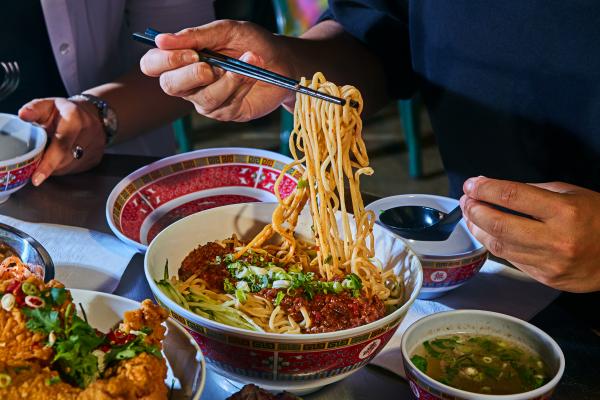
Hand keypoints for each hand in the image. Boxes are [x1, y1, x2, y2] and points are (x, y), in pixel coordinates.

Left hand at [18, 97, 105, 185]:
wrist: (94, 114)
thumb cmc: (65, 111)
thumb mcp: (48, 104)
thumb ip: (34, 109)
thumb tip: (23, 115)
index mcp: (75, 118)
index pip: (61, 145)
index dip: (48, 163)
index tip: (36, 178)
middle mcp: (90, 132)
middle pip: (65, 159)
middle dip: (48, 164)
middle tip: (36, 160)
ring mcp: (96, 147)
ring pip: (70, 166)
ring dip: (56, 166)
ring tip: (49, 155)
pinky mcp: (96, 158)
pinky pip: (76, 169)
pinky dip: (65, 167)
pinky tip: (61, 158)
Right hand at [139, 20, 294, 121]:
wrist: (282, 61)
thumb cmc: (252, 43)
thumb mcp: (226, 30)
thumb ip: (196, 35)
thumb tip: (161, 39)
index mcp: (182, 59)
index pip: (152, 65)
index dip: (164, 61)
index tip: (188, 52)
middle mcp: (189, 83)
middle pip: (170, 86)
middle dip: (190, 75)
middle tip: (210, 66)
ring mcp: (207, 101)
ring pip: (204, 98)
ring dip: (227, 79)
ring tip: (248, 61)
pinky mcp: (227, 113)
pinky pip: (227, 104)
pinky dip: (241, 86)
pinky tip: (252, 74)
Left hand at [460, 176, 599, 292]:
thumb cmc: (598, 220)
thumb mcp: (571, 194)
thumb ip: (532, 191)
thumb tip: (494, 188)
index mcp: (564, 211)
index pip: (512, 196)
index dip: (485, 189)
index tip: (472, 184)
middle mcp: (556, 239)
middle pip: (498, 224)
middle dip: (474, 210)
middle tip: (466, 200)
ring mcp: (549, 262)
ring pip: (499, 246)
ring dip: (478, 229)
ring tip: (471, 216)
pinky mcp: (545, 278)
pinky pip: (511, 260)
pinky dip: (496, 244)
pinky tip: (490, 233)